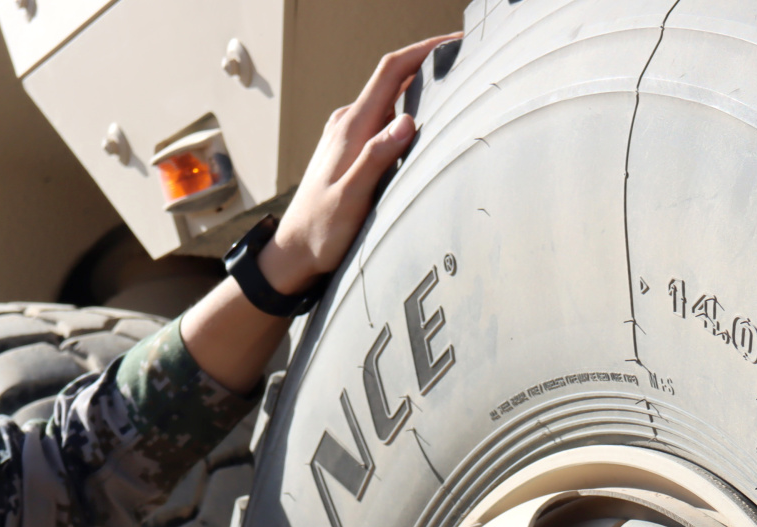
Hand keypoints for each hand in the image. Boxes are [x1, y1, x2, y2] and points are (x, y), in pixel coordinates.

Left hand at [259, 35, 461, 294]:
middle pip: (393, 79)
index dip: (423, 50)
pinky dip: (406, 112)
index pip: (390, 71)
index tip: (453, 42)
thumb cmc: (319, 232)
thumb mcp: (351, 198)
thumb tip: (406, 122)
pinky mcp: (350, 150)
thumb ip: (376, 158)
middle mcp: (347, 124)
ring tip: (451, 91)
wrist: (293, 253)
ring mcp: (347, 135)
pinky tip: (422, 125)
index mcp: (350, 128)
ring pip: (389, 100)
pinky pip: (382, 120)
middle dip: (427, 65)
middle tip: (463, 65)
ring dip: (418, 90)